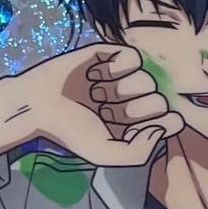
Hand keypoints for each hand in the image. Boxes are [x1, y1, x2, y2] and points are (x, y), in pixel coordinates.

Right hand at [0, 43, 183, 166]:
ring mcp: (121, 78)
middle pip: (159, 100)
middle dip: (138, 108)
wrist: (38, 105)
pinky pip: (132, 56)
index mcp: (133, 126)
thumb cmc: (71, 132)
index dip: (163, 123)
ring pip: (147, 78)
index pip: (169, 120)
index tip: (143, 127)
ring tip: (98, 94)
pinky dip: (118, 66)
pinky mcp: (108, 55)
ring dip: (124, 88)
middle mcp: (131, 101)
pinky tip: (97, 75)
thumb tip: (165, 125)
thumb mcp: (107, 153)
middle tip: (110, 111)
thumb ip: (141, 150)